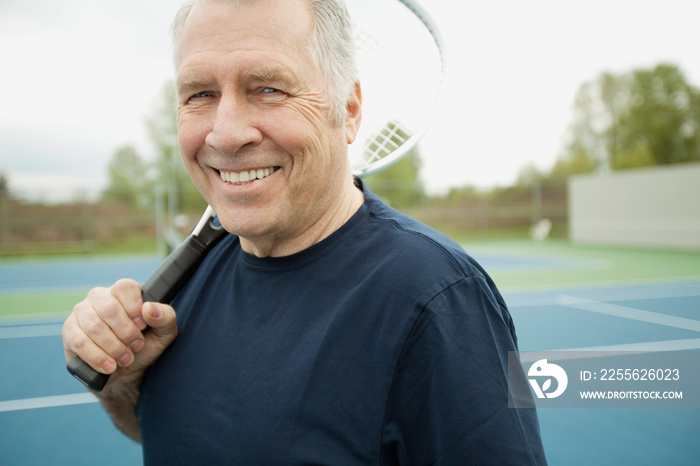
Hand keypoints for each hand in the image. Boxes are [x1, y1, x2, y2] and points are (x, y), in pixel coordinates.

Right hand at [62, 278, 177, 387]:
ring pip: (94, 326)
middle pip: (109, 308)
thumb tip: (149, 308)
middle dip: (126, 332)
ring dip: (113, 347)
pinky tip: (109, 366)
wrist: (124, 374)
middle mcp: (99, 297)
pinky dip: (97, 357)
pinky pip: (80, 341)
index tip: (143, 326)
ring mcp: (81, 313)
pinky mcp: (70, 331)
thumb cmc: (144, 348)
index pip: (125, 288)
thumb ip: (166, 317)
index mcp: (122, 292)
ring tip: (125, 359)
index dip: (135, 308)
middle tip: (136, 347)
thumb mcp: (164, 334)